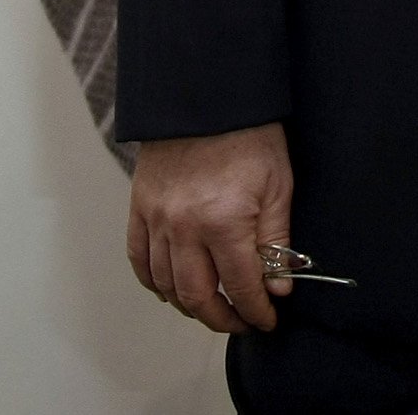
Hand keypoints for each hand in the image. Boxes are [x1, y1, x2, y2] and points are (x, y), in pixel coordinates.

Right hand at [127, 123, 295, 333]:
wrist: (205, 96)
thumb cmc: (248, 134)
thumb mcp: (278, 185)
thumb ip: (277, 241)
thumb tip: (279, 287)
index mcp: (223, 222)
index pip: (240, 286)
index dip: (256, 312)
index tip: (267, 320)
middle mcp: (183, 227)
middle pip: (198, 296)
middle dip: (222, 319)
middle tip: (240, 323)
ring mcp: (156, 219)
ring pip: (165, 285)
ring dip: (189, 306)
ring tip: (212, 309)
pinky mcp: (139, 208)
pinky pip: (139, 260)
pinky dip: (153, 283)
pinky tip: (171, 290)